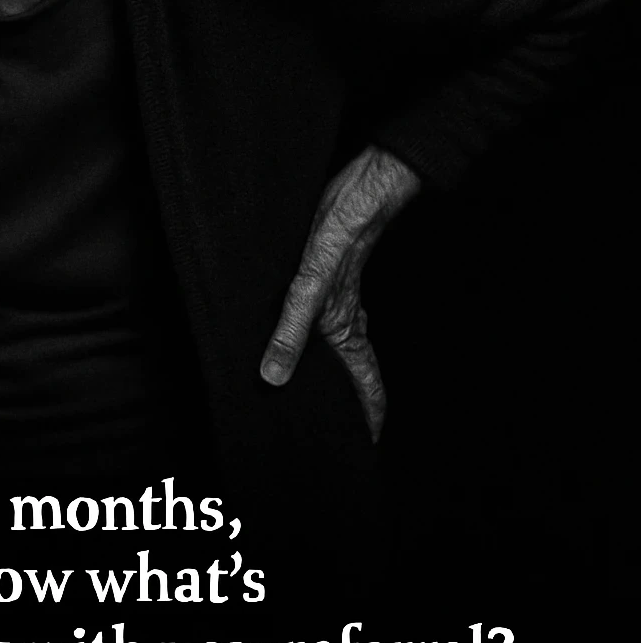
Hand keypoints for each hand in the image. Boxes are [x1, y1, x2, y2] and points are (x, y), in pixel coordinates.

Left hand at [260, 145, 420, 440]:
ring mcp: (337, 304)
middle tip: (335, 432)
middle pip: (353, 377)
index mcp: (349, 334)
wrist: (356, 195)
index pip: (368, 389)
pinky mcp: (325, 283)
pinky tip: (291, 334)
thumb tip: (274, 378)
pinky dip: (310, 339)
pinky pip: (320, 323)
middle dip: (347, 406)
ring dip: (329, 373)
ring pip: (338, 351)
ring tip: (310, 392)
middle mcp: (347, 324)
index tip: (365, 447)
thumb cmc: (341, 239)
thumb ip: (292, 333)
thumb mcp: (309, 290)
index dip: (368, 421)